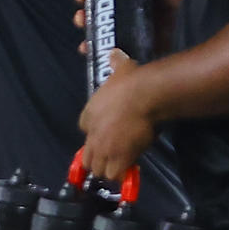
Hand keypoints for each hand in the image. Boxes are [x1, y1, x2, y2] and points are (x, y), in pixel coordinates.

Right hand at [73, 0, 184, 57]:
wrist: (208, 22)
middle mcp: (129, 16)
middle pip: (98, 16)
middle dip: (84, 17)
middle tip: (82, 18)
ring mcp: (134, 36)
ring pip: (104, 37)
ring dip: (90, 39)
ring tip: (86, 43)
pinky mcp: (141, 54)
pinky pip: (118, 58)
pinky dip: (103, 58)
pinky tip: (96, 57)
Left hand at [79, 50, 155, 180]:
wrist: (144, 95)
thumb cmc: (131, 81)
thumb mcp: (120, 69)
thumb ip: (115, 63)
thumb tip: (115, 54)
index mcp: (90, 112)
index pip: (84, 127)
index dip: (94, 132)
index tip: (105, 132)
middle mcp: (92, 133)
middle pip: (87, 156)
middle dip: (97, 159)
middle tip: (111, 157)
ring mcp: (104, 147)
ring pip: (97, 169)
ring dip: (107, 169)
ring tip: (119, 166)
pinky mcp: (120, 157)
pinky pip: (115, 174)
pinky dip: (121, 175)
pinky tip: (129, 169)